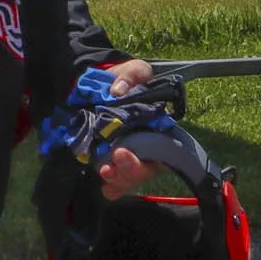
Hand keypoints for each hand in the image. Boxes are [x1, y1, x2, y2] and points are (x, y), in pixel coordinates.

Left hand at [98, 59, 159, 197]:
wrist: (95, 88)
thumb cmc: (121, 81)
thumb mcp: (132, 70)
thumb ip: (132, 74)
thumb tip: (119, 91)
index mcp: (157, 127)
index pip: (165, 149)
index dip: (155, 156)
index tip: (127, 151)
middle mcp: (147, 147)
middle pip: (147, 168)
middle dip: (131, 169)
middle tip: (115, 159)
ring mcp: (130, 157)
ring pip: (132, 178)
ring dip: (120, 179)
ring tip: (105, 171)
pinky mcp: (113, 163)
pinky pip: (118, 183)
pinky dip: (113, 189)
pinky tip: (106, 189)